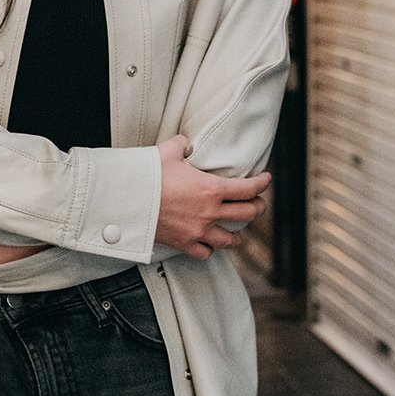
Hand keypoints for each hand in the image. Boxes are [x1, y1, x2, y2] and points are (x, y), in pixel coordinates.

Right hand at [154, 135, 270, 260]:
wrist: (128, 201)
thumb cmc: (148, 176)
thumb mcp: (168, 151)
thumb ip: (182, 145)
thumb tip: (184, 143)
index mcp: (211, 189)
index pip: (248, 188)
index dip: (262, 184)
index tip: (266, 180)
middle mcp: (210, 212)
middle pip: (247, 214)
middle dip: (258, 208)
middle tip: (259, 204)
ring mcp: (198, 231)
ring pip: (231, 240)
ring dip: (239, 235)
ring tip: (240, 233)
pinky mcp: (184, 244)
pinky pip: (205, 253)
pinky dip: (210, 250)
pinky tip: (210, 245)